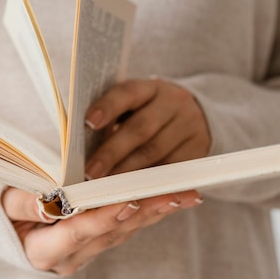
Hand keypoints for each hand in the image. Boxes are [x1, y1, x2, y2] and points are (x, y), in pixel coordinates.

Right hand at [2, 186, 201, 275]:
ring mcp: (84, 253)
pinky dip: (146, 211)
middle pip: (112, 232)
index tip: (132, 199)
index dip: (106, 215)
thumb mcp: (0, 204)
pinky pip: (123, 228)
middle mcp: (68, 258)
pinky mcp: (94, 243)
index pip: (80, 231)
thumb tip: (50, 203)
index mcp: (42, 251)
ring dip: (155, 211)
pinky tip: (169, 199)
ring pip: (124, 231)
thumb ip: (23, 204)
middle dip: (147, 210)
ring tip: (185, 194)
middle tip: (178, 194)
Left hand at [84, 78, 210, 178]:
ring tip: (105, 186)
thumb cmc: (148, 114)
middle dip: (112, 152)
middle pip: (140, 128)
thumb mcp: (133, 107)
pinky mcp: (199, 148)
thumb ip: (112, 119)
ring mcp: (189, 125)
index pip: (127, 93)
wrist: (193, 116)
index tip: (88, 123)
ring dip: (127, 172)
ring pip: (155, 152)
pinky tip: (131, 191)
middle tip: (91, 172)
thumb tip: (80, 146)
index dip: (108, 107)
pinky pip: (171, 169)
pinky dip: (149, 182)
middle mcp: (173, 102)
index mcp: (150, 88)